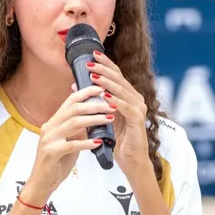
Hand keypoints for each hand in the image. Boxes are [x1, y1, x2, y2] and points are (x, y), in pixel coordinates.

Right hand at [24, 85, 114, 203]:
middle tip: (110, 104)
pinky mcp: (51, 153)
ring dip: (94, 120)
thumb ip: (76, 129)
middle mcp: (50, 127)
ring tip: (109, 119)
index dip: (86, 92)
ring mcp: (49, 140)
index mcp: (54, 122)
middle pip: (73, 109)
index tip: (101, 88)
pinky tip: (98, 141)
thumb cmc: (56, 161)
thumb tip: (92, 117)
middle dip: (94, 105)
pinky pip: (71, 145)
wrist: (42, 182)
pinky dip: (86, 143)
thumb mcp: (67, 141)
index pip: (70, 101)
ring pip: (73, 123)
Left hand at [85, 50, 151, 177]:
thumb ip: (93, 100)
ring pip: (122, 91)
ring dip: (107, 83)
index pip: (116, 75)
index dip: (105, 64)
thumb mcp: (101, 116)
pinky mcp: (138, 120)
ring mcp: (139, 108)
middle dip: (103, 70)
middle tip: (90, 63)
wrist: (130, 160)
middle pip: (119, 79)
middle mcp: (136, 99)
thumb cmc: (117, 138)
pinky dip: (115, 101)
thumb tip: (76, 85)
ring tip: (94, 77)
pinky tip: (105, 96)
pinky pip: (126, 108)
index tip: (93, 54)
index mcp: (128, 96)